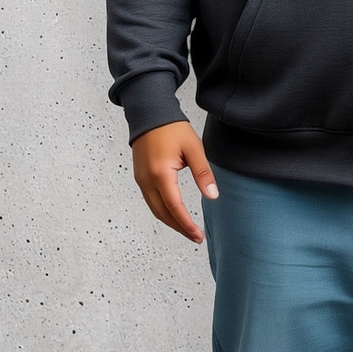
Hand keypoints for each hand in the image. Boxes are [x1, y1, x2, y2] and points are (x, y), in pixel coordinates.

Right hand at [131, 120, 217, 243]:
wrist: (149, 115)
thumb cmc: (172, 128)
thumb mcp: (193, 147)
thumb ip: (203, 172)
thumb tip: (213, 195)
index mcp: (161, 174)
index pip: (175, 207)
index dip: (186, 224)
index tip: (198, 235)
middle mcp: (147, 181)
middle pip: (163, 213)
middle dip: (179, 228)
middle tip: (195, 237)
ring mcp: (141, 180)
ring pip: (155, 209)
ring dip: (170, 222)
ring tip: (187, 229)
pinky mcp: (140, 178)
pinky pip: (150, 201)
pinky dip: (163, 211)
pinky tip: (174, 214)